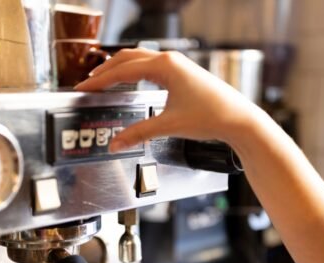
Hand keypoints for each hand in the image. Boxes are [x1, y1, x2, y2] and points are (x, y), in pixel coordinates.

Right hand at [75, 48, 267, 151]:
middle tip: (88, 83)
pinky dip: (135, 72)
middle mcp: (171, 61)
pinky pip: (152, 67)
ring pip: (140, 60)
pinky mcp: (184, 74)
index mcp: (165, 66)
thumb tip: (117, 143)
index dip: (100, 81)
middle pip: (128, 58)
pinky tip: (131, 82)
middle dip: (106, 70)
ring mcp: (178, 65)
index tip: (84, 88)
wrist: (239, 119)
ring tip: (104, 80)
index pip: (122, 70)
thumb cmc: (212, 116)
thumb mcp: (169, 126)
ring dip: (120, 68)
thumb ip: (139, 133)